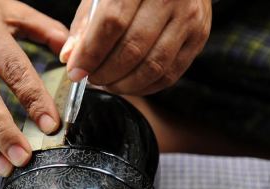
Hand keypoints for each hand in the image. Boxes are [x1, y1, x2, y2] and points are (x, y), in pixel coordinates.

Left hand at [60, 0, 211, 94]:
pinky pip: (170, 74)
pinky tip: (129, 84)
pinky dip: (145, 87)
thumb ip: (86, 23)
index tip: (76, 72)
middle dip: (106, 73)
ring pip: (153, 67)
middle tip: (91, 78)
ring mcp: (189, 19)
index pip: (112, 24)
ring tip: (108, 83)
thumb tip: (70, 58)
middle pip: (133, 49)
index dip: (91, 53)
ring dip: (124, 84)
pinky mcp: (199, 38)